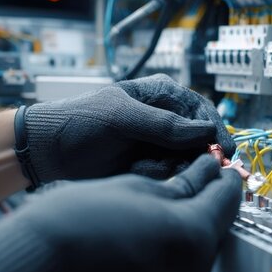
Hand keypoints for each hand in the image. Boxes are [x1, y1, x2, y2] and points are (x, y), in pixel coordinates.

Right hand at [0, 155, 241, 271]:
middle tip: (191, 175)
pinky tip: (149, 230)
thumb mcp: (131, 187)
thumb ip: (179, 183)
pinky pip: (181, 271)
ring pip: (200, 249)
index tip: (214, 161)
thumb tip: (205, 175)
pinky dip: (173, 248)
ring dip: (190, 224)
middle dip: (207, 200)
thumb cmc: (67, 228)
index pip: (228, 197)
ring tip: (163, 201)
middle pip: (217, 226)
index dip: (222, 173)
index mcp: (191, 237)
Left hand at [21, 74, 234, 183]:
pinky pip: (170, 175)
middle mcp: (166, 120)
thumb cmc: (80, 122)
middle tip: (176, 164)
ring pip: (187, 162)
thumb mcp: (122, 117)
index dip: (216, 131)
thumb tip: (206, 132)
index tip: (223, 151)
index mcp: (162, 95)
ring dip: (168, 167)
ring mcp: (158, 145)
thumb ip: (164, 125)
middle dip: (191, 155)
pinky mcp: (150, 167)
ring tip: (140, 165)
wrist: (48, 152)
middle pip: (201, 140)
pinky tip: (135, 171)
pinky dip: (155, 176)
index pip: (202, 111)